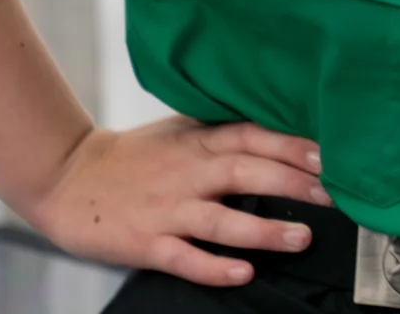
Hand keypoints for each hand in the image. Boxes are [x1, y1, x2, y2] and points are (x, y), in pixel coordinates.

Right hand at [21, 116, 328, 286]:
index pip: (253, 137)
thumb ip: (224, 131)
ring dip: (263, 230)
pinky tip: (242, 272)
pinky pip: (185, 257)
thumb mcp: (179, 130)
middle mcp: (188, 173)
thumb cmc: (134, 156)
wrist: (67, 177)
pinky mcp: (146, 243)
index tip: (330, 154)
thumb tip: (282, 128)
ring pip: (221, 220)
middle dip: (292, 183)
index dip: (291, 145)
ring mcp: (167, 210)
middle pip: (246, 174)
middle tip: (332, 195)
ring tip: (301, 237)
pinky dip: (213, 266)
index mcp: (199, 142)